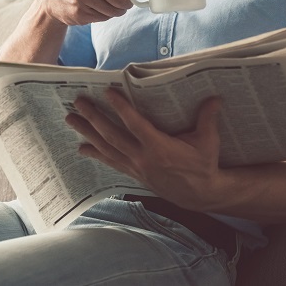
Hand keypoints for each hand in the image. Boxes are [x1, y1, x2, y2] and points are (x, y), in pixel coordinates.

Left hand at [66, 89, 224, 211]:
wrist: (199, 194)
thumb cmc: (204, 165)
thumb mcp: (209, 141)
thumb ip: (208, 118)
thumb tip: (215, 98)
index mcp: (160, 147)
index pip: (135, 124)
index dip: (121, 108)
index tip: (108, 92)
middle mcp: (143, 157)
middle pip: (112, 135)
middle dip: (93, 118)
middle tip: (78, 103)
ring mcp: (136, 166)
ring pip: (106, 148)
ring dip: (87, 133)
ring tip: (71, 119)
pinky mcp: (134, 172)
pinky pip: (111, 161)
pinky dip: (95, 154)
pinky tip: (81, 148)